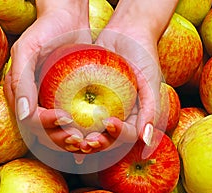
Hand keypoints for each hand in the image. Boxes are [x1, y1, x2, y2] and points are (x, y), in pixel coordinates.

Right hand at [3, 0, 91, 151]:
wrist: (67, 18)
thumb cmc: (45, 29)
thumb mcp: (28, 49)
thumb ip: (21, 81)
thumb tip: (23, 114)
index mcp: (19, 93)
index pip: (29, 120)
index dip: (46, 125)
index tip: (67, 120)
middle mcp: (33, 101)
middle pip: (43, 132)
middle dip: (60, 140)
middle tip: (80, 140)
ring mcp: (49, 101)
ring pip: (57, 131)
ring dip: (70, 141)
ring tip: (88, 142)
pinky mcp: (66, 98)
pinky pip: (71, 120)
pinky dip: (81, 130)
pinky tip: (93, 134)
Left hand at [82, 0, 178, 156]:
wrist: (127, 31)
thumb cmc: (143, 55)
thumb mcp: (151, 81)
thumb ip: (151, 111)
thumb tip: (146, 142)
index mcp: (135, 116)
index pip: (127, 134)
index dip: (118, 135)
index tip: (109, 123)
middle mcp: (119, 114)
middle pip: (107, 137)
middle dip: (97, 143)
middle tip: (86, 142)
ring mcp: (103, 106)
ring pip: (91, 128)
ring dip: (82, 137)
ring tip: (71, 137)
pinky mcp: (88, 95)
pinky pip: (78, 109)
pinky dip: (71, 119)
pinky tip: (60, 122)